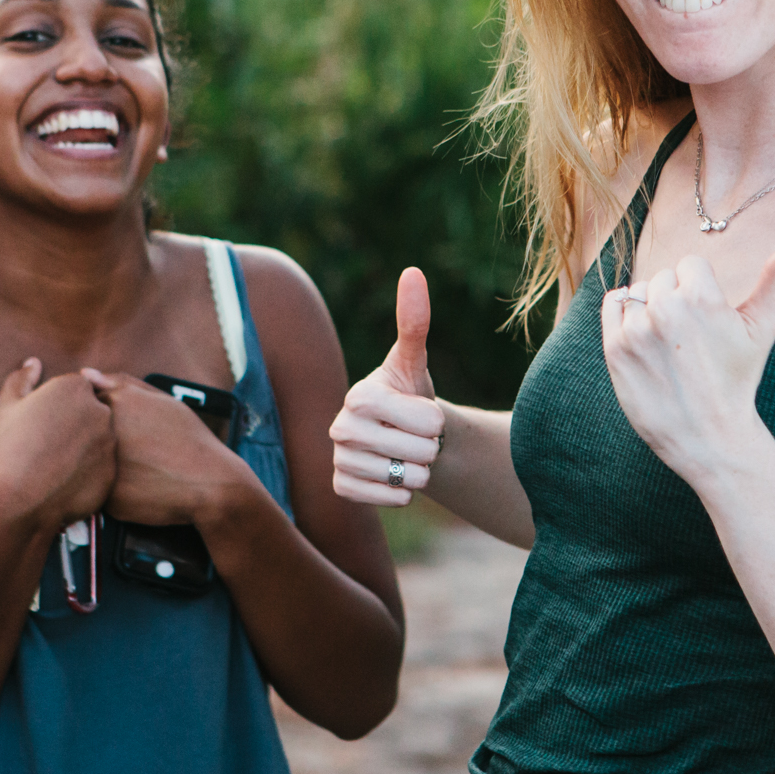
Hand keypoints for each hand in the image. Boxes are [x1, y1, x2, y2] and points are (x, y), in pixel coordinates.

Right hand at [0, 359, 115, 534]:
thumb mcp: (6, 405)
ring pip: (98, 439)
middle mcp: (101, 411)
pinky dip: (87, 471)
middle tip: (48, 443)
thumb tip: (33, 363)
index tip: (43, 421)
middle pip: (91, 411)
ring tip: (55, 463)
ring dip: (83, 446)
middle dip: (74, 423)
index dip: (57, 405)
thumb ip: (21, 378)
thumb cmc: (10, 448)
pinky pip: (101, 466)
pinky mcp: (112, 471)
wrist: (20, 499)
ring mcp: (110, 442)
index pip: (75, 388)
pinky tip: (64, 479)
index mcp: (76, 388)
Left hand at [92, 372, 253, 526]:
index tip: (126, 427)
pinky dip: (117, 491)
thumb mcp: (161, 400)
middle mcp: (103, 434)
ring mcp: (104, 468)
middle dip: (101, 441)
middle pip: (84, 434)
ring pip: (90, 466)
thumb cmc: (188, 437)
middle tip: (136, 451)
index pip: (85, 404)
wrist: (211, 482)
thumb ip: (120, 383)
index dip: (103, 417)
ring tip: (139, 469)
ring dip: (104, 466)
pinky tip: (142, 488)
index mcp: (113, 405)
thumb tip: (84, 374)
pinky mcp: (108, 500)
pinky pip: (102, 493)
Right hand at [330, 267, 442, 506]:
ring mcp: (338, 459)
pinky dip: (403, 494)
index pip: (428, 422)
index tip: (422, 412)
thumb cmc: (407, 393)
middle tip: (414, 436)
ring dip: (417, 472)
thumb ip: (414, 321)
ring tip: (404, 453)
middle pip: (419, 453)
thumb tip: (412, 272)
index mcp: (358, 396)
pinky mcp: (341, 487)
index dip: (437, 421)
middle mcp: (340, 428)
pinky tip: (392, 474)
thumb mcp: (412, 360)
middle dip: (428, 448)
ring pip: (407, 480)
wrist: (397, 433)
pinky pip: (392, 501)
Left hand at [599, 235, 774, 476]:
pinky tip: (644, 340)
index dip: (701, 292)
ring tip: (670, 346)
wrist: (709, 436)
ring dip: (650, 311)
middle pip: (663, 279)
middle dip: (675, 301)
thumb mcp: (764, 326)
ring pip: (639, 293)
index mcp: (701, 296)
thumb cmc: (739, 378)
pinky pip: (613, 306)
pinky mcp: (615, 349)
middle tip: (691, 340)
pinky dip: (624, 317)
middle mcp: (665, 308)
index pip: (689, 266)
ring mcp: (637, 330)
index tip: (708, 324)